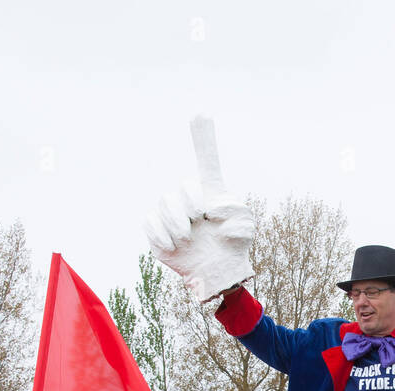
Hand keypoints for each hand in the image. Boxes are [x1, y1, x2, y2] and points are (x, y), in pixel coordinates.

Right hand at [145, 115, 254, 303]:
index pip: (206, 160)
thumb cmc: (234, 248)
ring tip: (187, 238)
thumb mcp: (245, 230)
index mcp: (211, 192)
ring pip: (163, 204)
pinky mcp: (159, 234)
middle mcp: (189, 200)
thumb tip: (213, 210)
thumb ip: (237, 217)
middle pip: (181, 187)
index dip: (202, 138)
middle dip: (188, 202)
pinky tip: (175, 246)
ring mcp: (171, 216)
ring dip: (176, 222)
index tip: (201, 112)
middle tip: (198, 220)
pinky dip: (161, 234)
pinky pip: (149, 222)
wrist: (219, 274)